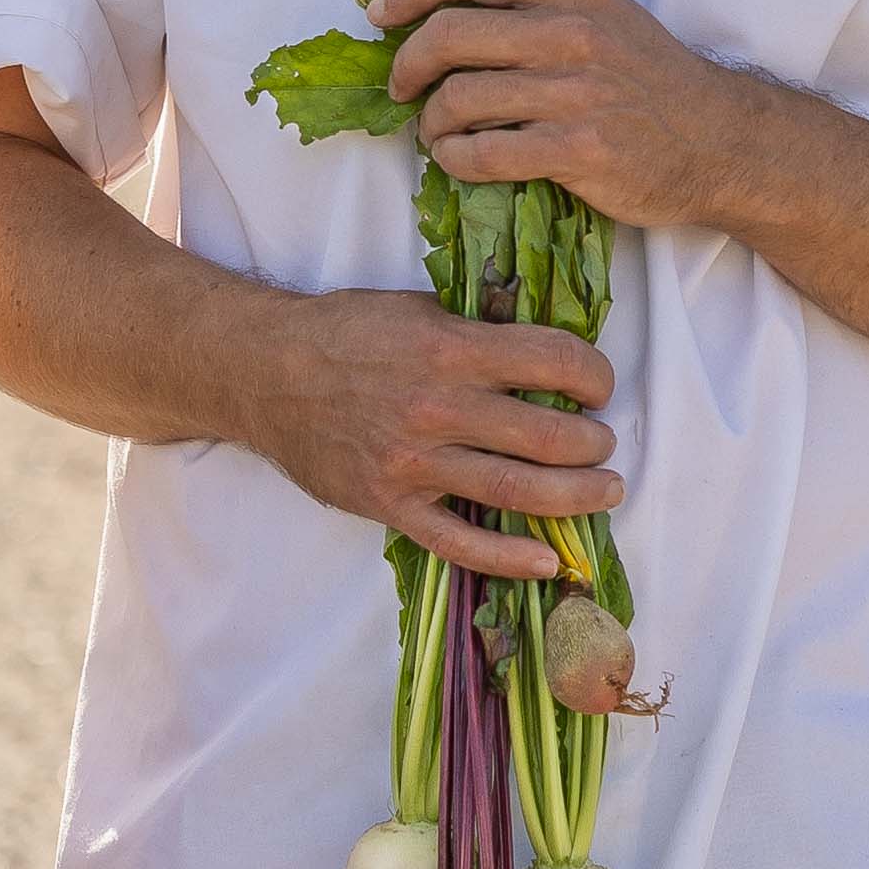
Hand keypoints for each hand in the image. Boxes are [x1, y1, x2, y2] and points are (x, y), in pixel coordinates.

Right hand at [252, 286, 622, 582]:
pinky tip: (549, 562)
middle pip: (549, 435)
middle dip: (594, 443)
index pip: (554, 361)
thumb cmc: (343, 332)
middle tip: (605, 444)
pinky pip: (460, 543)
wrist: (263, 372)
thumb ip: (477, 328)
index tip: (599, 386)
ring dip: (577, 496)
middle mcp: (439, 407)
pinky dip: (510, 560)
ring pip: (519, 492)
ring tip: (606, 491)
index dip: (594, 375)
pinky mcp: (390, 504)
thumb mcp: (416, 307)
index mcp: (451, 349)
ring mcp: (414, 463)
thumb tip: (541, 347)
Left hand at [373, 0, 766, 232]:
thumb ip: (536, 1)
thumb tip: (446, 4)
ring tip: (438, 133)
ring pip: (459, 98)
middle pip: (448, 34)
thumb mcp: (602, 14)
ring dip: (432, 122)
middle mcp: (570, 31)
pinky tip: (459, 161)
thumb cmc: (650, 80)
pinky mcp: (578, 151)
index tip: (381, 16)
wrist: (718, 141)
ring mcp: (575, 92)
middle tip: (401, 88)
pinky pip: (484, 153)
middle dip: (406, 64)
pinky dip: (456, 160)